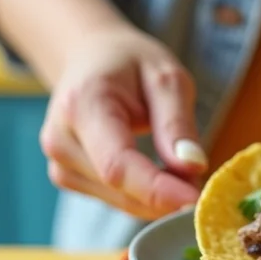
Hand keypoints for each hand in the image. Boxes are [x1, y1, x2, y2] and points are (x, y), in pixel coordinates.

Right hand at [39, 25, 206, 219]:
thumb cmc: (130, 63)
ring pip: (119, 201)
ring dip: (157, 197)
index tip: (197, 198)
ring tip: (179, 164)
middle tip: (201, 177)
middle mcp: (60, 139)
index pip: (117, 165)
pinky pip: (115, 199)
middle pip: (119, 188)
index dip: (157, 189)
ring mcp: (59, 163)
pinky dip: (143, 195)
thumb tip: (193, 168)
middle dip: (166, 193)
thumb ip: (177, 123)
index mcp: (82, 105)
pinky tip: (158, 172)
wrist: (89, 58)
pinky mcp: (67, 177)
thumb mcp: (166, 77)